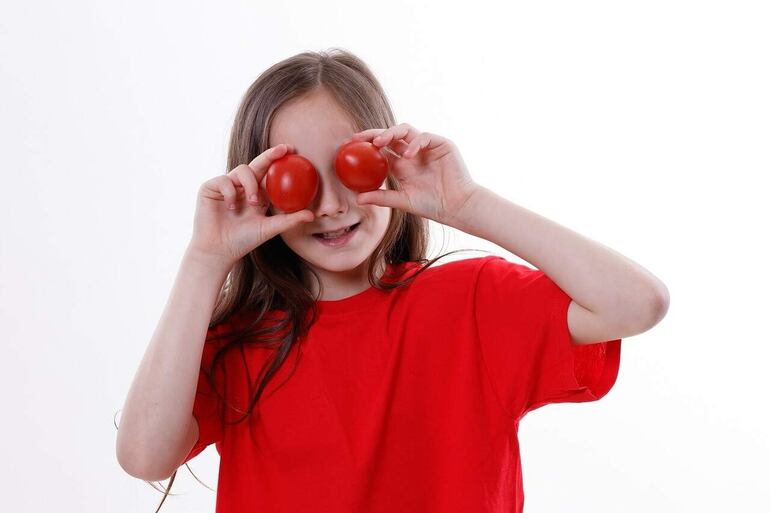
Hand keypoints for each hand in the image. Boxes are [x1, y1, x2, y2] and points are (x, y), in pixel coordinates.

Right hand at [188, 144, 314, 267]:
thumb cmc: (243, 240)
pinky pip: (224, 180)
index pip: (269, 173)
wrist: (218, 250)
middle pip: (257, 164)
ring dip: (250, 185)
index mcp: (256, 193)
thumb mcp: (270, 228)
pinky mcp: (210, 187)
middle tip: (283, 150)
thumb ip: (289, 220)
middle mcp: (242, 186)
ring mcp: (226, 185)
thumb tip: (312, 215)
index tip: (294, 150)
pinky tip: (231, 207)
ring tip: (253, 202)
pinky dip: (230, 192)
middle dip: (270, 155)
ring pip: (242, 171)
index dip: (279, 160)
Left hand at [344, 123, 480, 225]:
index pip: (380, 149)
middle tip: (360, 139)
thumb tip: (357, 199)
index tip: (349, 146)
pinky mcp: (441, 144)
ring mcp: (426, 147)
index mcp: (401, 165)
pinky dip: (414, 143)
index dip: (365, 145)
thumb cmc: (432, 205)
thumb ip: (381, 197)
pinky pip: (424, 137)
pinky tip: (408, 155)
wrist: (457, 207)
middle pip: (390, 136)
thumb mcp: (402, 201)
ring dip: (391, 133)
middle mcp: (412, 153)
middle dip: (374, 134)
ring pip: (405, 130)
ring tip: (379, 142)